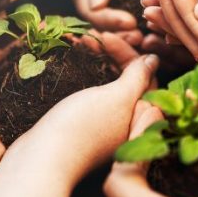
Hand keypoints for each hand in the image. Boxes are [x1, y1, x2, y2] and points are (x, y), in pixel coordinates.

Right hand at [12, 31, 158, 175]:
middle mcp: (128, 126)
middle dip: (114, 56)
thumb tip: (154, 60)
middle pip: (129, 83)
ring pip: (110, 88)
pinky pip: (95, 98)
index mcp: (143, 120)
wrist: (42, 159)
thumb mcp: (117, 97)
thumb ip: (138, 78)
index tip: (106, 37)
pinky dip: (89, 79)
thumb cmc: (84, 127)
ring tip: (83, 45)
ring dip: (101, 64)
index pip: (147, 78)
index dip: (129, 54)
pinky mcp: (86, 131)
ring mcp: (106, 130)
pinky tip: (75, 66)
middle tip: (94, 39)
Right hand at [74, 0, 142, 34]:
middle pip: (102, 30)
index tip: (131, 22)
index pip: (93, 14)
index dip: (110, 20)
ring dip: (129, 39)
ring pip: (115, 35)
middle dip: (120, 35)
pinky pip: (129, 34)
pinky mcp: (126, 22)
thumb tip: (96, 5)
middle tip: (139, 37)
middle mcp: (93, 9)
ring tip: (146, 39)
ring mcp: (109, 18)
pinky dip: (141, 37)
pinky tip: (154, 38)